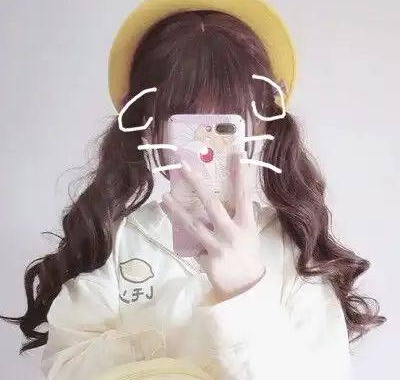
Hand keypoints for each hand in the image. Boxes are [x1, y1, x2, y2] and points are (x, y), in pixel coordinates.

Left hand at [161, 153, 265, 301]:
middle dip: (198, 184)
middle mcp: (232, 232)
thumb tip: (224, 193)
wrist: (245, 286)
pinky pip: (189, 241)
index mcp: (246, 224)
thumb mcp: (248, 232)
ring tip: (164, 196)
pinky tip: (168, 214)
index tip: (235, 154)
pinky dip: (178, 228)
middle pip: (213, 204)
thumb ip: (237, 215)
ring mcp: (218, 246)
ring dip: (177, 209)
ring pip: (193, 224)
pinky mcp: (206, 258)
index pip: (244, 194)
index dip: (240, 174)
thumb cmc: (247, 253)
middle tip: (185, 168)